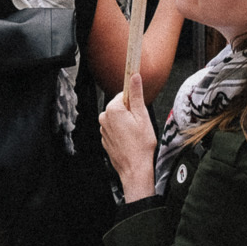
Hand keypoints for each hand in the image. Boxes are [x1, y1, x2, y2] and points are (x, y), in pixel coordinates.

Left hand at [101, 73, 158, 200]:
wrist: (135, 169)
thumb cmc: (141, 145)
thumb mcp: (143, 116)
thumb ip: (137, 94)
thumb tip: (134, 76)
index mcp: (113, 109)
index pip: (124, 95)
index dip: (135, 102)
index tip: (140, 111)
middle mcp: (104, 118)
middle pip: (120, 106)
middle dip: (131, 113)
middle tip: (140, 125)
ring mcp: (103, 130)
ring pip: (117, 118)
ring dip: (126, 123)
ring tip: (136, 134)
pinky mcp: (105, 139)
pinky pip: (115, 129)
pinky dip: (122, 132)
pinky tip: (130, 141)